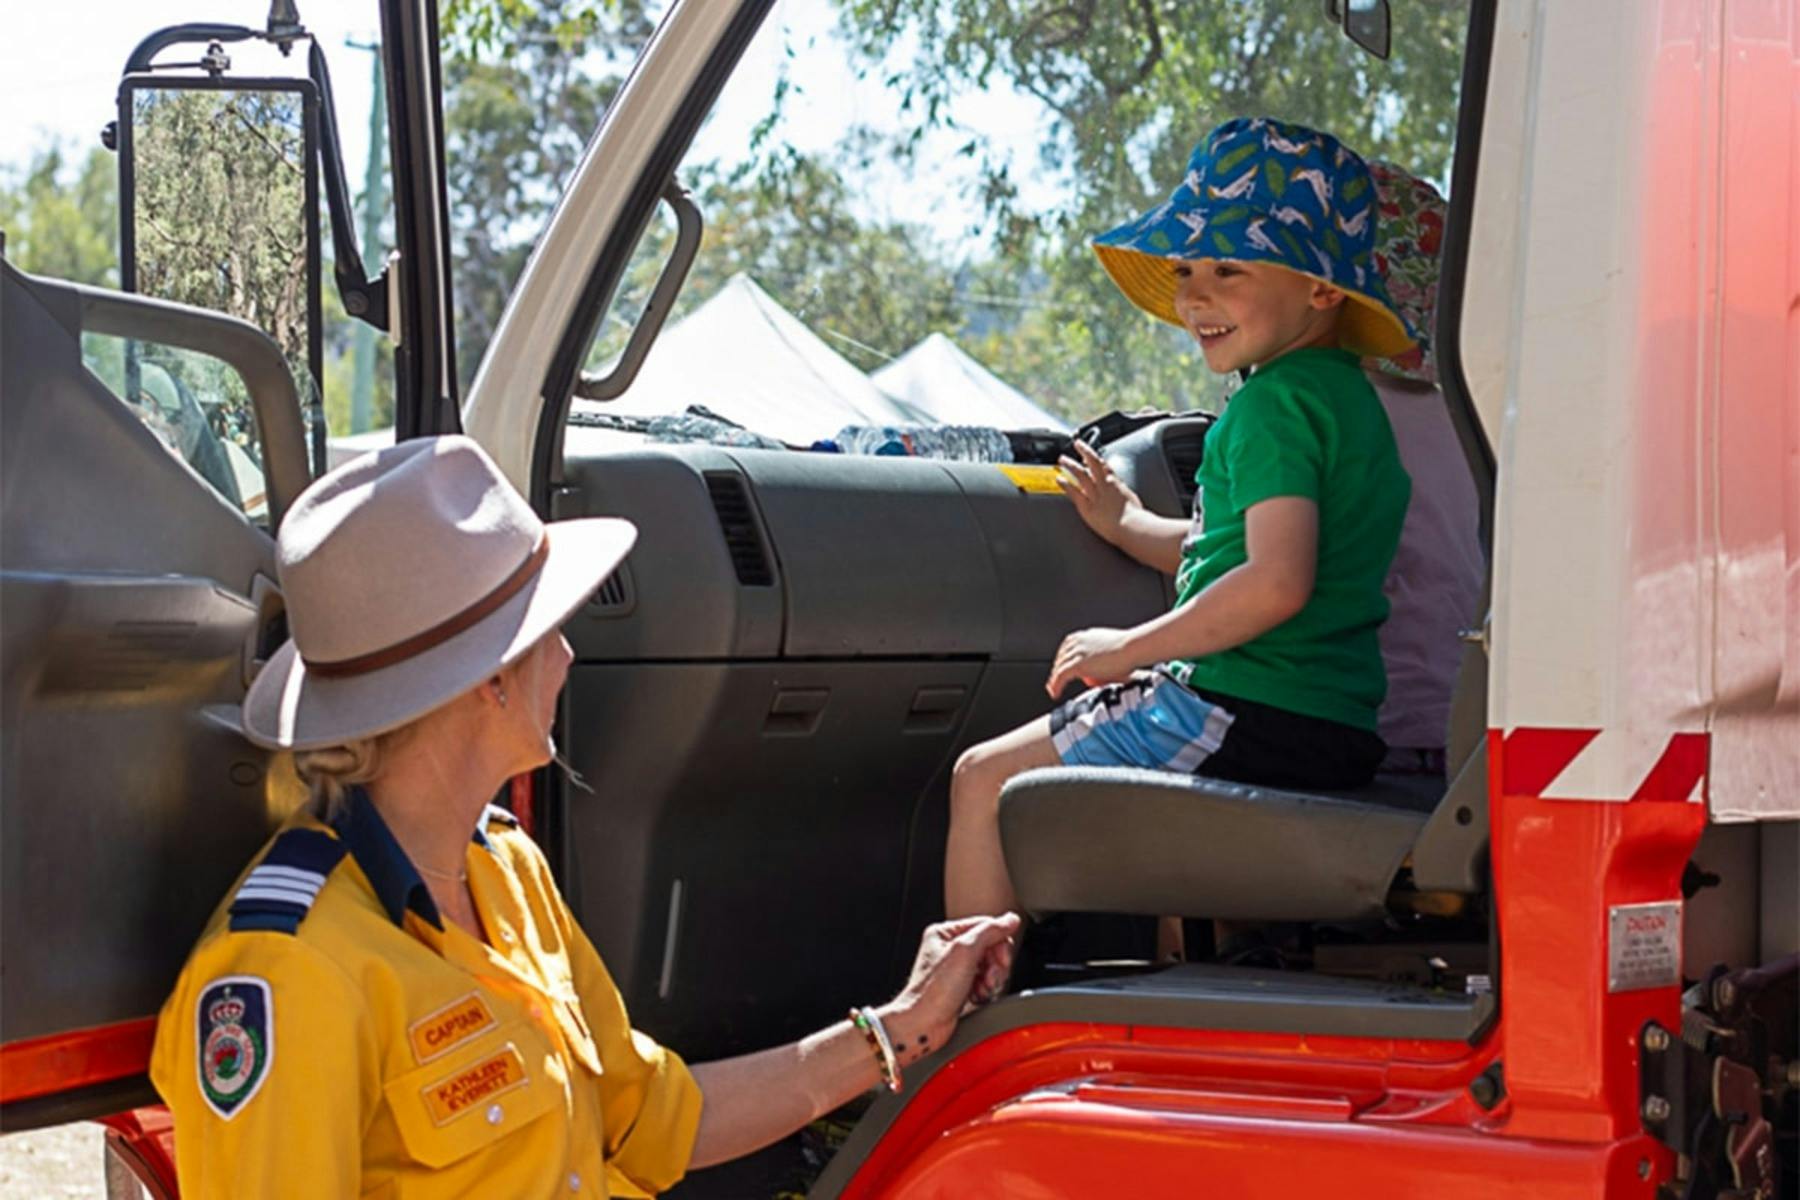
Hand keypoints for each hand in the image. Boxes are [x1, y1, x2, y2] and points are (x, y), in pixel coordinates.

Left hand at [879, 914, 1020, 1061]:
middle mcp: (950, 949)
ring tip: (982, 988)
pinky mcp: (961, 988)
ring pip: (990, 967)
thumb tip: (1010, 920)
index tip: (1001, 959)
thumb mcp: (964, 952)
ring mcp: (956, 969)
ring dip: (992, 980)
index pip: (986, 926)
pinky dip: (986, 991)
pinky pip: (985, 983)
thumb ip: (989, 931)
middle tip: (990, 976)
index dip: (999, 943)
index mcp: (946, 933)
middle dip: (996, 965)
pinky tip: (977, 997)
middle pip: (991, 947)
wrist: (923, 1026)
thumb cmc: (932, 992)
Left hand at [1045, 627, 1135, 697]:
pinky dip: (1056, 686)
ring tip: (1053, 690)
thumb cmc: (1129, 649)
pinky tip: (1055, 693)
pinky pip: (1060, 677)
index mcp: (1084, 636)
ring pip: (1059, 668)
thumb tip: (1106, 666)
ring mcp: (1076, 652)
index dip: (1063, 661)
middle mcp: (1077, 641)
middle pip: (1061, 658)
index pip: (1066, 649)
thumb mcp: (1111, 649)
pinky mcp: (1077, 664)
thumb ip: (1103, 656)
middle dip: (1058, 671)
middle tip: (1056, 683)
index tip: (1062, 669)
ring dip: (1054, 680)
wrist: (1132, 648)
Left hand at [1057, 440, 1142, 543]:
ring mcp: (1094, 494)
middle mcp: (1103, 484)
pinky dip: (1065, 484)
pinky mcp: (1086, 506)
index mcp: (1115, 482)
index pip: (1103, 463)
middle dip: (1083, 451)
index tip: (1087, 451)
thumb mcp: (1130, 497)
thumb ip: (1121, 491)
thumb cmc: (1135, 516)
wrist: (1132, 526)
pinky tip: (1059, 479)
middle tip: (1076, 444)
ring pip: (1080, 473)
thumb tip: (1119, 488)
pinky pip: (1073, 492)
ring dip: (1070, 464)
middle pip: (1092, 462)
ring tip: (1062, 459)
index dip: (1094, 455)